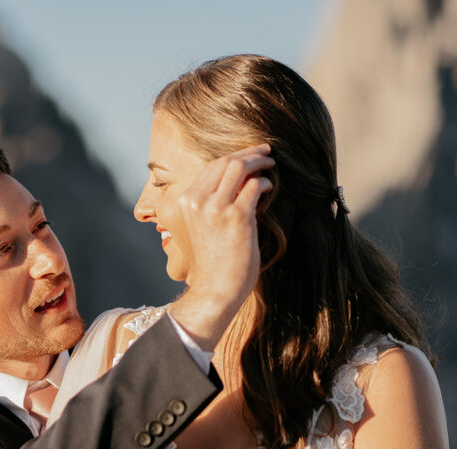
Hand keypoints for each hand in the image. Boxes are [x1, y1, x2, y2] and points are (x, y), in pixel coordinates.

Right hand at [168, 144, 273, 349]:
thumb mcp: (202, 227)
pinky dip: (264, 183)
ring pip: (239, 167)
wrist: (215, 289)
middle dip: (248, 152)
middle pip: (225, 162)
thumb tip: (238, 184)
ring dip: (258, 162)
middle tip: (265, 151)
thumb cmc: (213, 264)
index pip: (211, 167)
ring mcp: (216, 207)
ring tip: (270, 163)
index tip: (248, 154)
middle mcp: (197, 200)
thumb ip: (211, 205)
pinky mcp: (236, 216)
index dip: (233, 156)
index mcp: (186, 201)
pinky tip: (269, 186)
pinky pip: (254, 186)